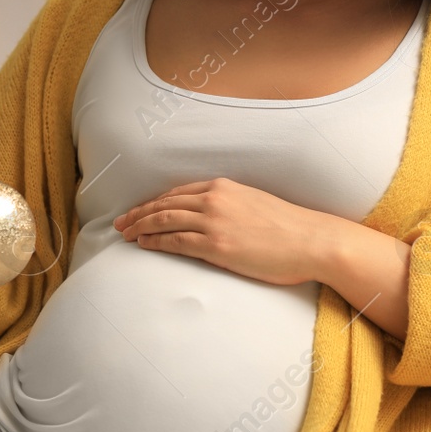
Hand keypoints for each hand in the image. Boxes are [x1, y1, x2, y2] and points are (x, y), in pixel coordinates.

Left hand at [113, 177, 344, 285]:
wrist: (310, 240)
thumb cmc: (288, 228)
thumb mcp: (254, 205)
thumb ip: (229, 207)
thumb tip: (212, 220)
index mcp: (224, 187)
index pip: (178, 192)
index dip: (154, 202)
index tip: (139, 210)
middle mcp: (215, 199)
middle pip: (165, 203)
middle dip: (139, 213)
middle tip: (120, 222)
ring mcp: (214, 221)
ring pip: (164, 220)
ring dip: (140, 227)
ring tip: (125, 234)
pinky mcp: (217, 245)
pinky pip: (175, 241)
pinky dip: (155, 242)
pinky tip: (143, 245)